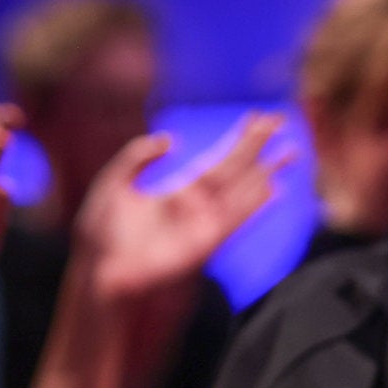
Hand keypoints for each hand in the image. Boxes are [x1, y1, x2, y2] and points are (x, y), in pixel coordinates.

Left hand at [75, 114, 285, 303]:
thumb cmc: (101, 233)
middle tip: (282, 121)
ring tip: (290, 152)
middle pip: (235, 172)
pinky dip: (253, 205)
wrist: (97, 268)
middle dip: (258, 148)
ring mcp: (203, 226)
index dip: (237, 141)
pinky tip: (272, 188)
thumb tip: (170, 139)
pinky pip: (233, 221)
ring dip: (266, 174)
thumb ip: (138, 156)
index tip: (257, 118)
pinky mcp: (203, 245)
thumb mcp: (114, 182)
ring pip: (241, 194)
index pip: (217, 161)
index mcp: (179, 193)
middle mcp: (197, 208)